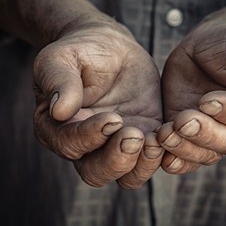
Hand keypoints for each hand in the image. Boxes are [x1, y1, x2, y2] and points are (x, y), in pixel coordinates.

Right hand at [33, 18, 162, 187]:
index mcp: (56, 128)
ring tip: (155, 140)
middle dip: (116, 160)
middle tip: (134, 136)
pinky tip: (169, 136)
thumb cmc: (80, 51)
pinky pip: (151, 161)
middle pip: (96, 173)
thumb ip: (59, 81)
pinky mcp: (143, 139)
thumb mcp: (61, 58)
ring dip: (141, 165)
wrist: (110, 49)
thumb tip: (59, 111)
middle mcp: (84, 146)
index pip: (69, 144)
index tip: (112, 118)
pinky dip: (161, 156)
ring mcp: (115, 146)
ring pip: (126, 176)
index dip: (90, 137)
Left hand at [158, 13, 225, 173]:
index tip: (207, 101)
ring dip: (186, 148)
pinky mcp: (196, 137)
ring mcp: (222, 135)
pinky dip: (178, 161)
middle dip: (205, 133)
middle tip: (182, 121)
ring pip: (209, 153)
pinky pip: (190, 157)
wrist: (212, 44)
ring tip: (165, 134)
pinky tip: (164, 159)